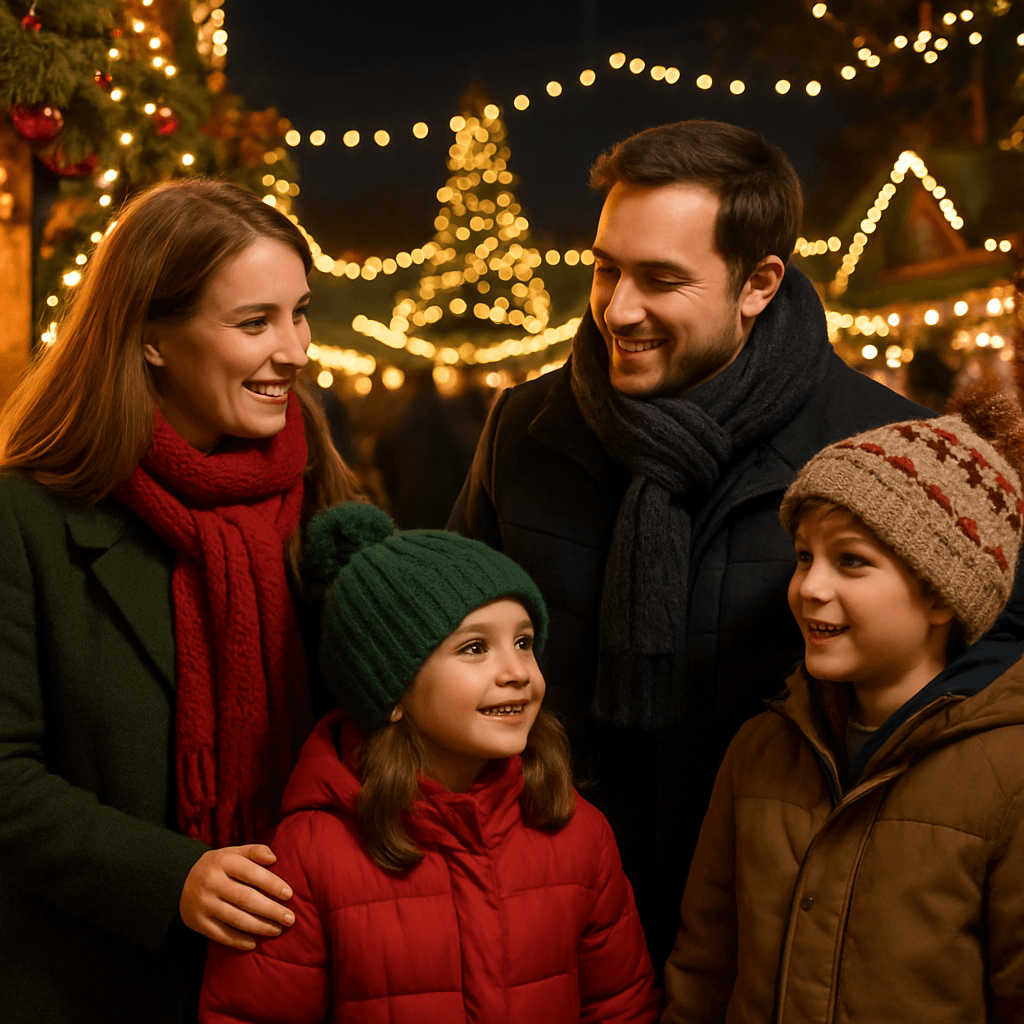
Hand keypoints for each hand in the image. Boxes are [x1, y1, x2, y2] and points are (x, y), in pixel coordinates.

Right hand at [179, 844, 294, 949]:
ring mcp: (204, 904)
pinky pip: (221, 935)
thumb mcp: (233, 853)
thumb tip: (274, 858)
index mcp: (224, 862)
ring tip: (278, 930)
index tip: (289, 895)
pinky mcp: (198, 922)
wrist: (179, 882)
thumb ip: (255, 851)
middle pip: (246, 899)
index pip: (252, 873)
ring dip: (260, 927)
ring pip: (236, 919)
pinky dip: (239, 941)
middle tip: (290, 918)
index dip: (272, 884)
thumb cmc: (218, 867)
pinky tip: (254, 943)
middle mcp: (212, 882)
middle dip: (271, 910)